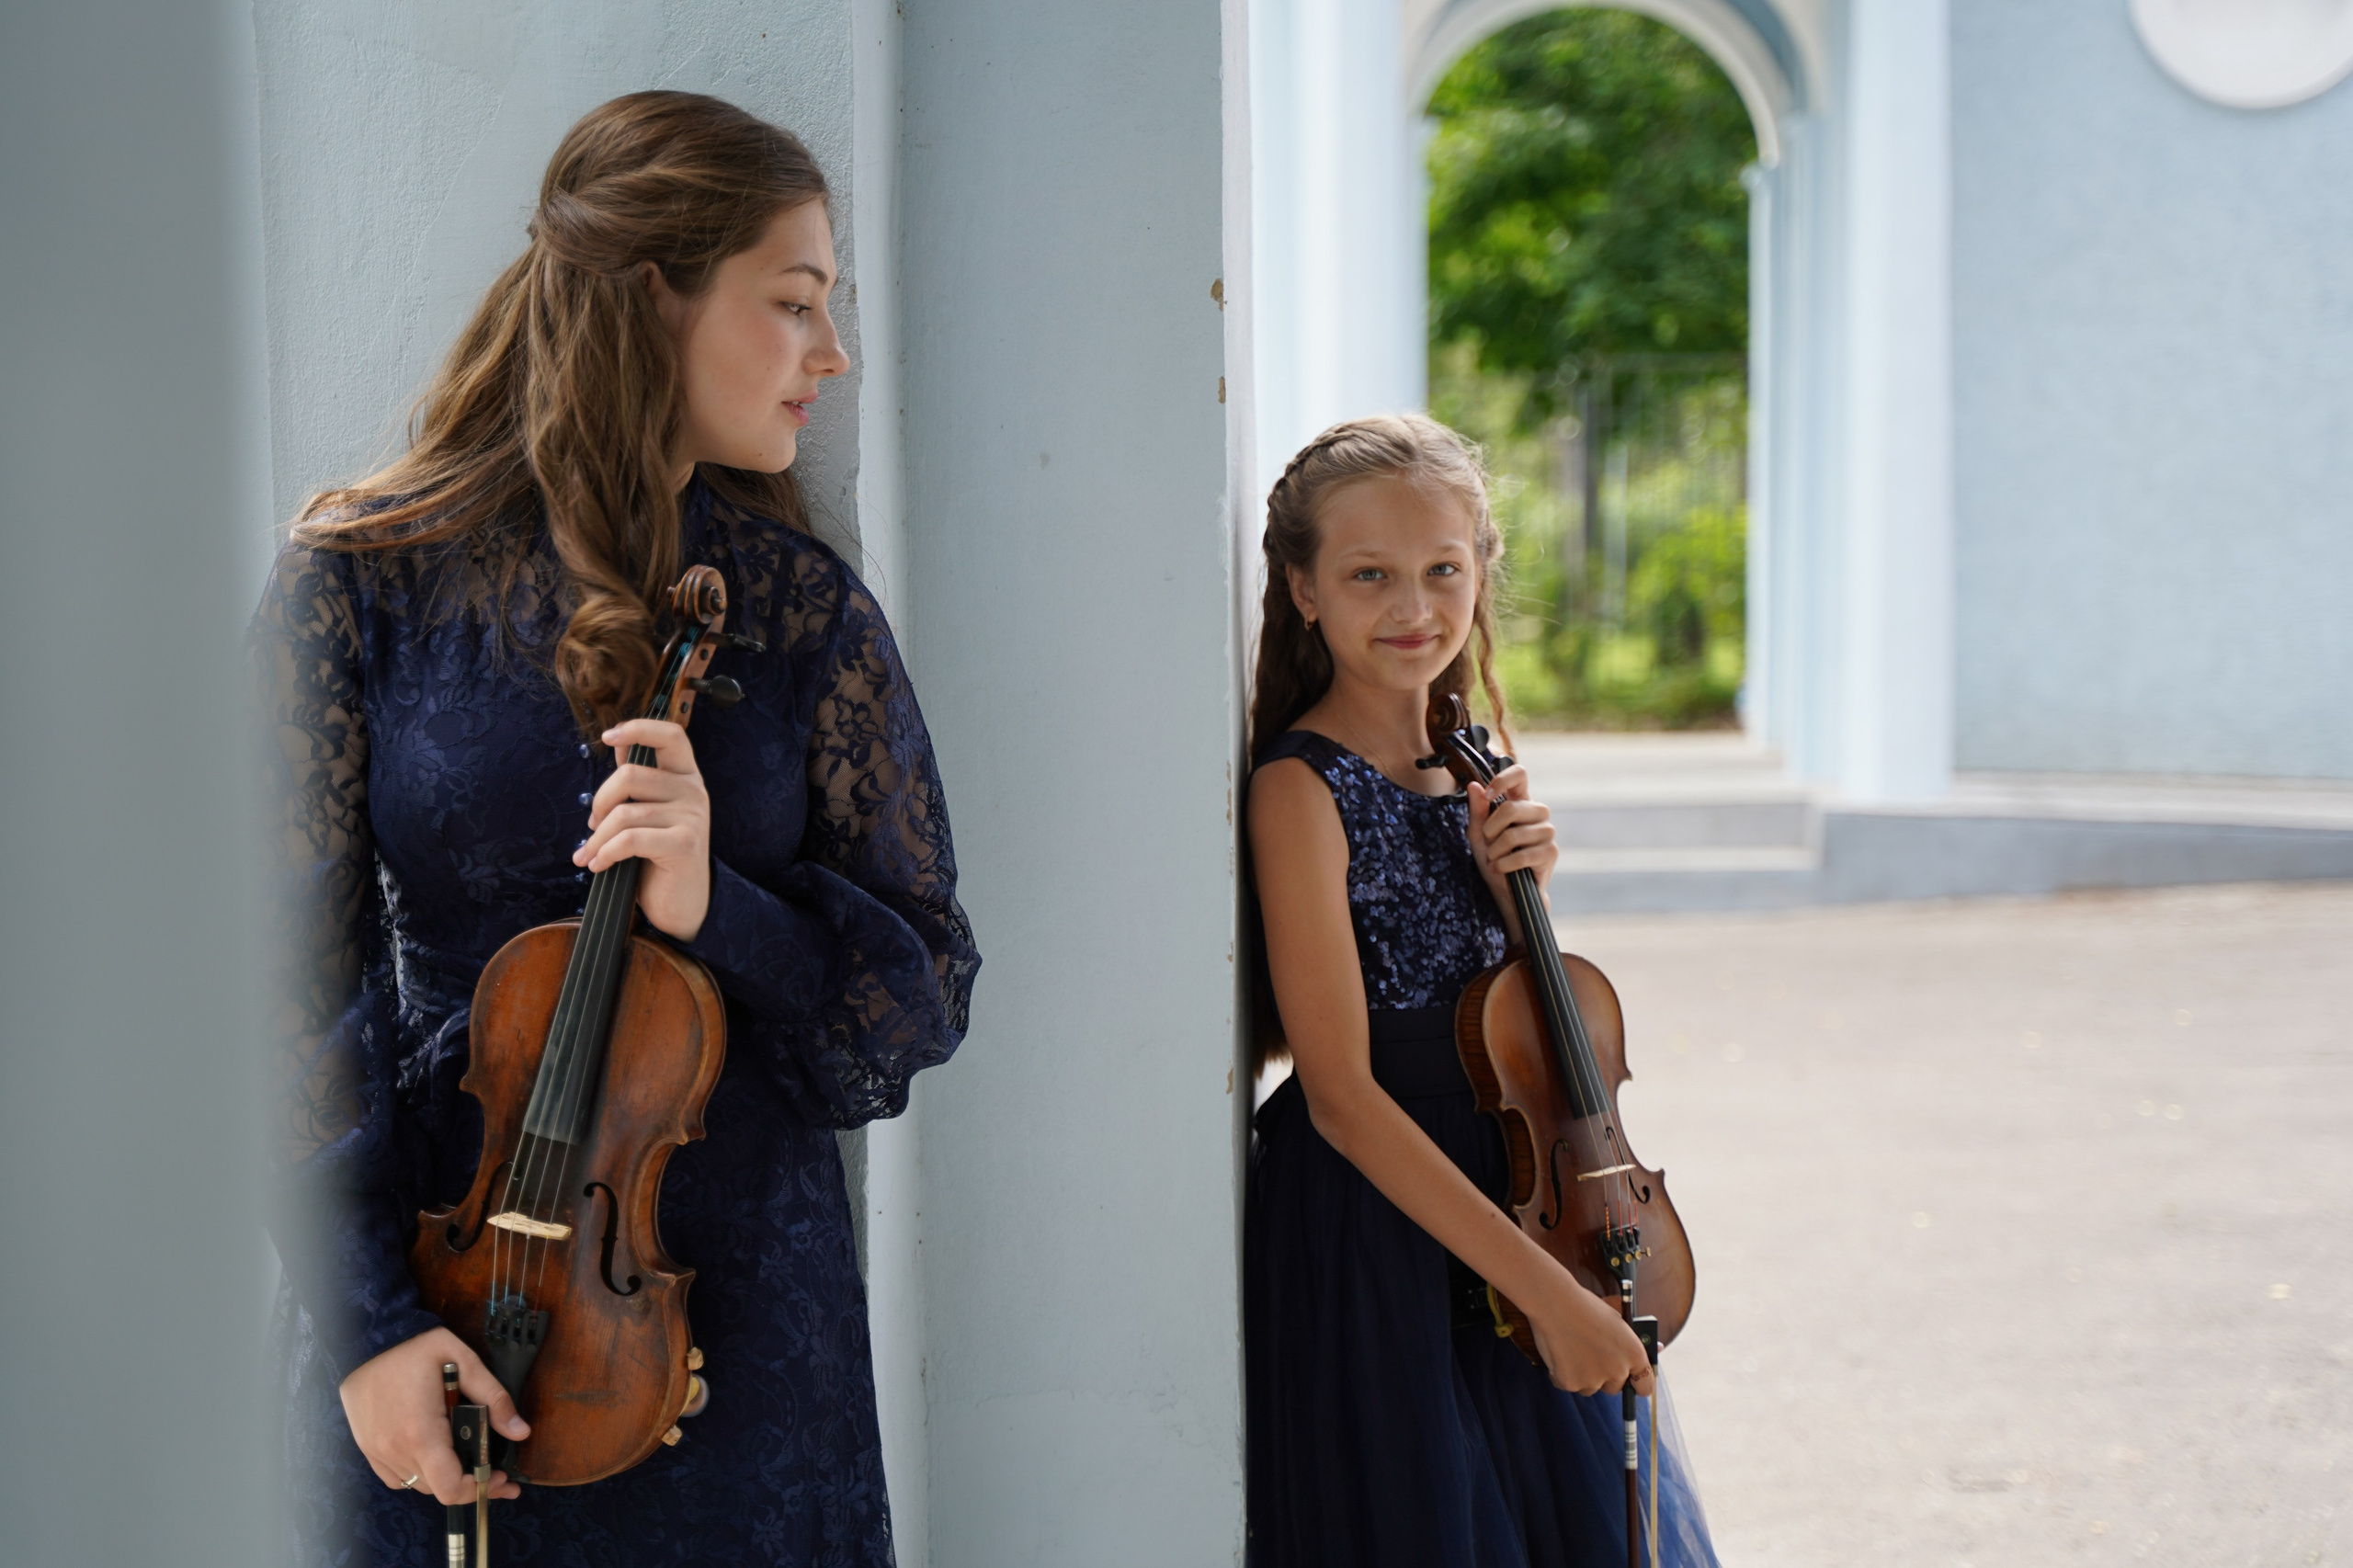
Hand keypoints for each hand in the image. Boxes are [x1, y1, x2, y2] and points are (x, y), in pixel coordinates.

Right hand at [339, 1327, 528, 1502]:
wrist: (367, 1337)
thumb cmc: (416, 1346)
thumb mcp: (464, 1361)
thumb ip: (494, 1398)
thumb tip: (521, 1432)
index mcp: (421, 1433)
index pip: (450, 1487)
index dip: (479, 1489)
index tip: (499, 1477)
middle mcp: (395, 1450)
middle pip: (438, 1489)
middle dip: (469, 1483)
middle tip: (491, 1468)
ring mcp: (377, 1451)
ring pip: (418, 1485)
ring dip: (444, 1477)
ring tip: (463, 1457)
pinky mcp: (367, 1447)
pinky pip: (396, 1477)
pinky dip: (418, 1473)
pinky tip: (433, 1454)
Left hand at [577, 718, 711, 942]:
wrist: (682, 904)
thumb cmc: (660, 858)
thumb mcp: (649, 814)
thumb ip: (638, 782)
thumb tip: (620, 746)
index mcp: (685, 777)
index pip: (671, 735)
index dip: (639, 728)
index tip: (608, 737)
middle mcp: (693, 790)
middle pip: (631, 775)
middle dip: (599, 802)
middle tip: (592, 827)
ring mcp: (692, 816)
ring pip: (624, 813)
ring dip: (596, 839)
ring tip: (588, 855)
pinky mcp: (685, 843)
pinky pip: (630, 839)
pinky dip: (605, 853)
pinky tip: (598, 865)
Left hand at [1467, 763, 1556, 940]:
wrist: (1507, 891)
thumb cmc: (1494, 859)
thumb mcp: (1478, 834)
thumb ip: (1477, 811)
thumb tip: (1473, 786)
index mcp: (1520, 802)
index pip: (1520, 774)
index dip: (1503, 779)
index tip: (1488, 795)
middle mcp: (1537, 813)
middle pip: (1512, 807)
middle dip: (1491, 828)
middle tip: (1488, 841)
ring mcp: (1547, 832)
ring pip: (1515, 833)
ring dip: (1496, 850)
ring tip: (1494, 859)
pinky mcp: (1551, 852)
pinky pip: (1522, 855)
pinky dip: (1504, 864)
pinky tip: (1499, 868)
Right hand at [1517, 1266, 1656, 1398]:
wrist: (1555, 1302)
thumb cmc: (1586, 1307)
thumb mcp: (1618, 1321)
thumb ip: (1635, 1341)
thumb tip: (1659, 1348)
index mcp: (1634, 1355)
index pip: (1645, 1387)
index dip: (1637, 1385)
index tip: (1631, 1382)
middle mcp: (1617, 1371)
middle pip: (1615, 1387)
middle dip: (1605, 1376)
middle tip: (1592, 1354)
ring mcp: (1593, 1380)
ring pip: (1590, 1387)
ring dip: (1584, 1376)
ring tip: (1574, 1350)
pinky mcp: (1570, 1382)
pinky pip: (1568, 1384)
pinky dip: (1563, 1374)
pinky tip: (1560, 1352)